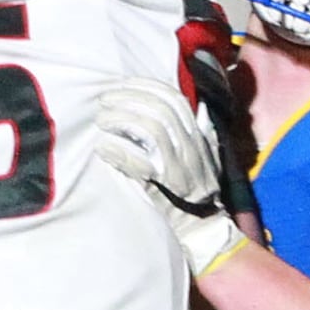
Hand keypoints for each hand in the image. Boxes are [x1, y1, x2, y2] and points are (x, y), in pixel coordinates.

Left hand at [95, 77, 245, 275]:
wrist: (202, 225)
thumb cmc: (199, 189)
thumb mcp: (208, 157)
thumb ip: (204, 132)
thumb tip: (201, 108)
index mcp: (198, 136)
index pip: (174, 99)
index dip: (146, 87)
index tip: (122, 84)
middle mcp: (191, 147)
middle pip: (159, 110)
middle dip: (128, 99)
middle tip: (104, 101)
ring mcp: (178, 166)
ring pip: (150, 130)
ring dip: (121, 121)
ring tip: (101, 121)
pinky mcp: (164, 185)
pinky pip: (138, 163)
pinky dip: (118, 152)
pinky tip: (102, 148)